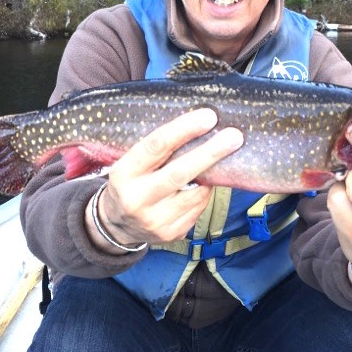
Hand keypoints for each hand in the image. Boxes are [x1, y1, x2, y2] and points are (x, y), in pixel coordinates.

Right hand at [86, 108, 243, 253]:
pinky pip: (198, 208)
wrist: (117, 225)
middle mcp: (137, 199)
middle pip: (179, 173)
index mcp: (124, 173)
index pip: (156, 146)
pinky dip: (205, 192)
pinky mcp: (171, 234)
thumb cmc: (130, 182)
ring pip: (196, 193)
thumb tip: (199, 125)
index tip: (208, 117)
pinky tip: (205, 182)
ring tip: (223, 157)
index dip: (184, 129)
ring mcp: (155, 220)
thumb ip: (157, 150)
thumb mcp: (130, 163)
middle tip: (234, 136)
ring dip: (212, 174)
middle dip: (210, 153)